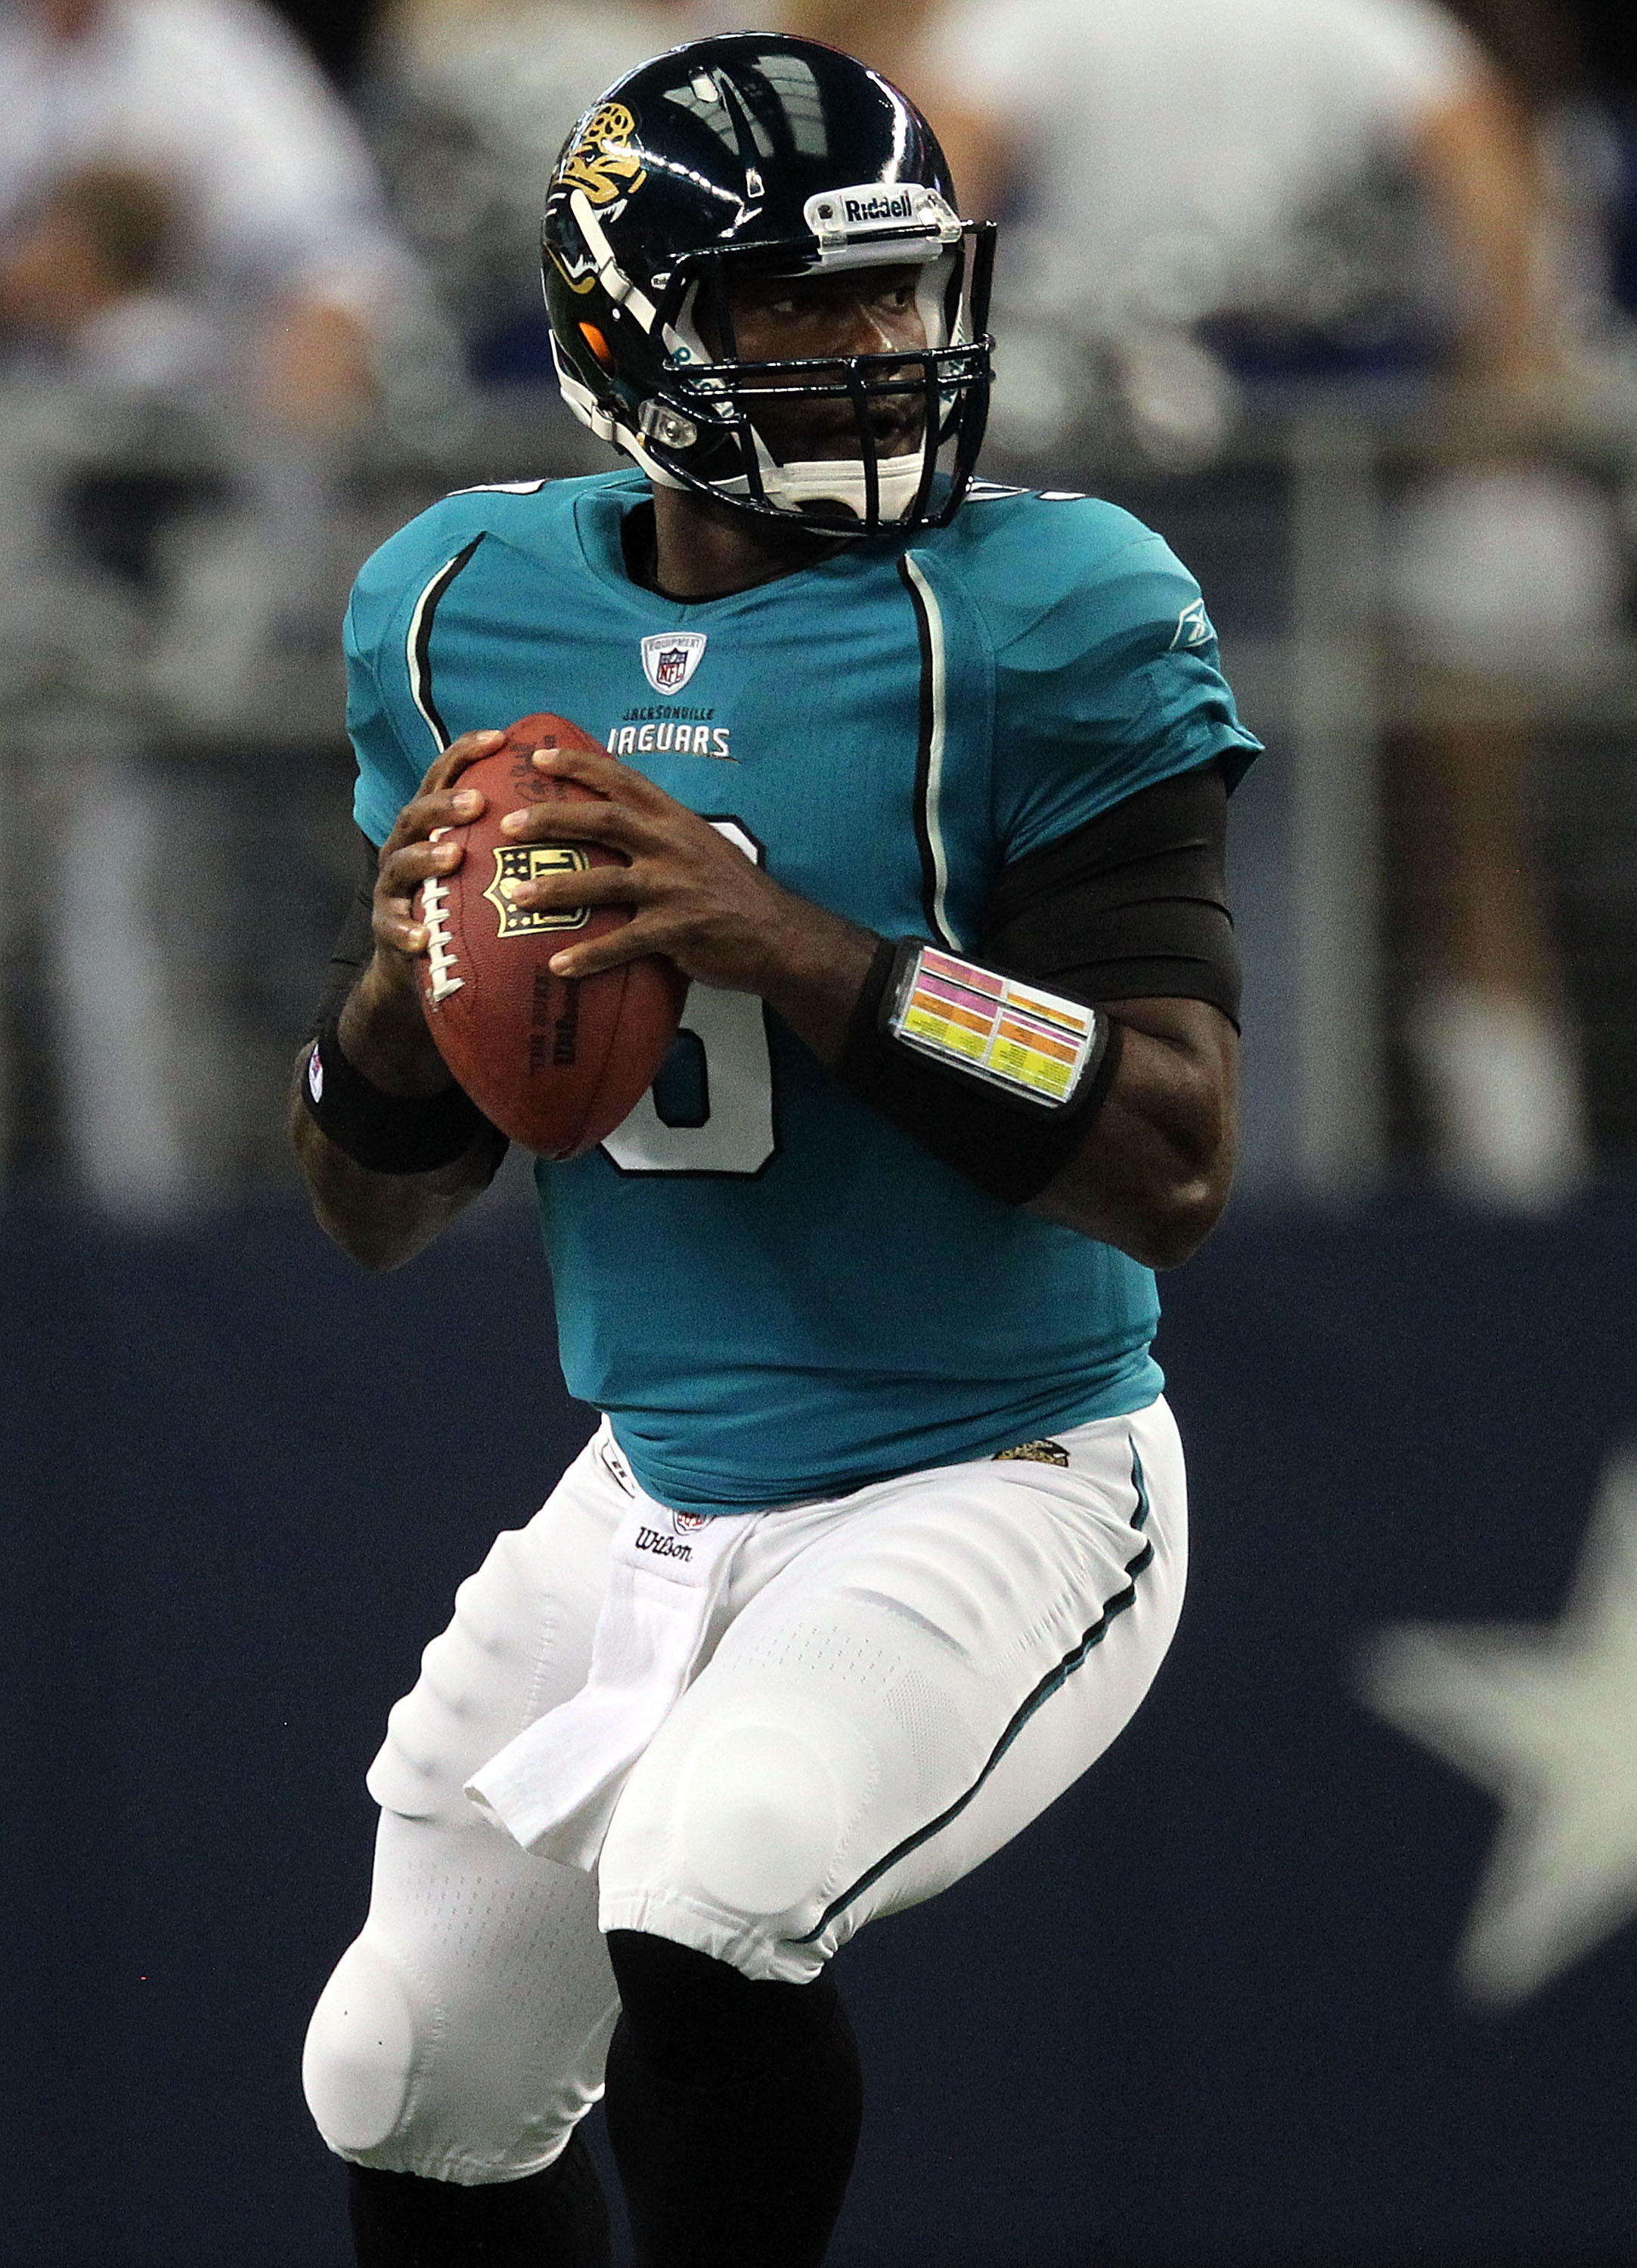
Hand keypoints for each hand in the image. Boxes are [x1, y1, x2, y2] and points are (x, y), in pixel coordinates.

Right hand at [340, 727, 504, 1092]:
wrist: (420, 967)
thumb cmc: (469, 906)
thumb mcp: (491, 867)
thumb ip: (519, 838)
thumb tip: (587, 810)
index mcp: (435, 825)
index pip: (447, 777)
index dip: (467, 753)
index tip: (500, 738)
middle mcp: (408, 846)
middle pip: (418, 814)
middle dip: (445, 804)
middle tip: (477, 803)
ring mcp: (393, 886)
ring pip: (401, 864)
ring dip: (425, 858)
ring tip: (451, 857)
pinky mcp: (386, 928)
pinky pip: (391, 927)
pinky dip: (405, 930)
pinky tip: (423, 937)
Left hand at [500, 744, 877, 1062]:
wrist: (780, 934)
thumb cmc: (733, 891)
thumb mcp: (700, 845)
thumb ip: (659, 833)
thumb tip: (611, 821)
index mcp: (675, 819)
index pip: (622, 781)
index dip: (579, 765)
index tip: (539, 757)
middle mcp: (672, 846)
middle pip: (602, 822)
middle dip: (551, 820)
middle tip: (507, 825)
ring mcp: (674, 887)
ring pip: (604, 882)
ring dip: (556, 889)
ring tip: (516, 896)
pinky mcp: (677, 930)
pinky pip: (623, 943)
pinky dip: (589, 955)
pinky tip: (558, 965)